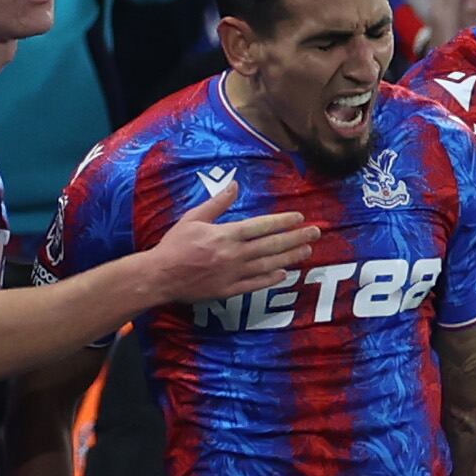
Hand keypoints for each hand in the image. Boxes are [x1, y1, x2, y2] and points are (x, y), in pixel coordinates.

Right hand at [142, 182, 317, 302]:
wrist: (160, 276)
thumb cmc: (175, 245)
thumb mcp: (193, 218)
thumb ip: (217, 203)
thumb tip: (234, 185)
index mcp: (226, 235)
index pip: (261, 226)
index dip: (282, 222)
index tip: (299, 218)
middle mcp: (234, 255)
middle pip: (271, 245)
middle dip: (296, 238)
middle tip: (315, 233)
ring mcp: (233, 274)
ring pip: (268, 265)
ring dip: (290, 257)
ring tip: (306, 251)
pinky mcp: (229, 290)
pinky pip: (255, 284)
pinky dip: (271, 279)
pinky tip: (284, 274)